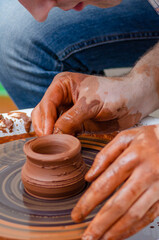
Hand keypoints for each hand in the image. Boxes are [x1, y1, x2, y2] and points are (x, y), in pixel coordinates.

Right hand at [32, 71, 155, 136]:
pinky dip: (60, 140)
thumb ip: (70, 119)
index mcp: (63, 85)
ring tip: (54, 146)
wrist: (134, 101)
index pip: (47, 103)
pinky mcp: (75, 124)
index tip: (47, 134)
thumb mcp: (91, 104)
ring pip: (50, 125)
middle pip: (43, 114)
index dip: (45, 120)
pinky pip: (62, 133)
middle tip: (48, 143)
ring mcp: (67, 111)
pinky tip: (62, 146)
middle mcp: (62, 97)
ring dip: (50, 135)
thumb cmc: (115, 94)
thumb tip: (53, 134)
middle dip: (44, 128)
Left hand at [71, 125, 158, 239]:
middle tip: (87, 238)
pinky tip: (122, 233)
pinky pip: (148, 216)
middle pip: (118, 204)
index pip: (104, 184)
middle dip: (100, 224)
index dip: (88, 203)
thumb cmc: (150, 138)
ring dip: (116, 231)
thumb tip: (90, 176)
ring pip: (134, 214)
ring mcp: (157, 187)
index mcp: (131, 157)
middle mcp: (145, 174)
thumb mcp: (126, 137)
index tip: (77, 215)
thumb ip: (105, 155)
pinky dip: (134, 228)